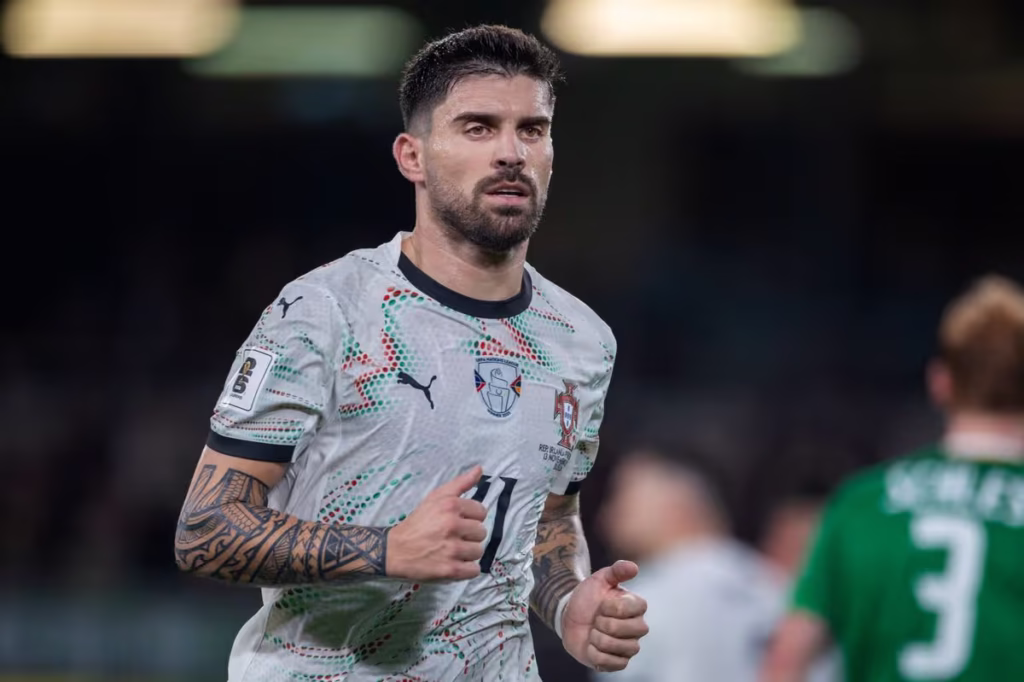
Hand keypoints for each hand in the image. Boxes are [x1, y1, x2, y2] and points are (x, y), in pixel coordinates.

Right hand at [385, 466, 487, 581]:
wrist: (395, 550)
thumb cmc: (417, 522)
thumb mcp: (435, 497)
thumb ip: (460, 483)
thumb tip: (480, 469)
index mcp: (450, 506)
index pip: (481, 512)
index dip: (471, 518)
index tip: (458, 522)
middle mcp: (452, 525)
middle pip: (481, 532)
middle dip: (469, 535)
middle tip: (453, 537)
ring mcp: (452, 549)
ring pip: (479, 551)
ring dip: (468, 553)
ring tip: (452, 550)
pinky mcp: (450, 569)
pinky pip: (474, 570)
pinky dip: (466, 569)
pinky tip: (454, 563)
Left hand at [562, 560, 648, 671]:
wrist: (571, 616)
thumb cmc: (588, 597)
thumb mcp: (600, 579)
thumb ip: (616, 570)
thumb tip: (634, 567)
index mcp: (636, 607)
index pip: (632, 609)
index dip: (611, 607)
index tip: (601, 603)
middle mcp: (637, 628)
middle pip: (628, 631)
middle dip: (604, 623)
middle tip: (596, 619)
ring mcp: (629, 646)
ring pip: (619, 648)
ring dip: (598, 639)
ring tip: (593, 632)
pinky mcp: (618, 662)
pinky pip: (611, 663)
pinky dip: (595, 654)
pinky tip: (591, 646)